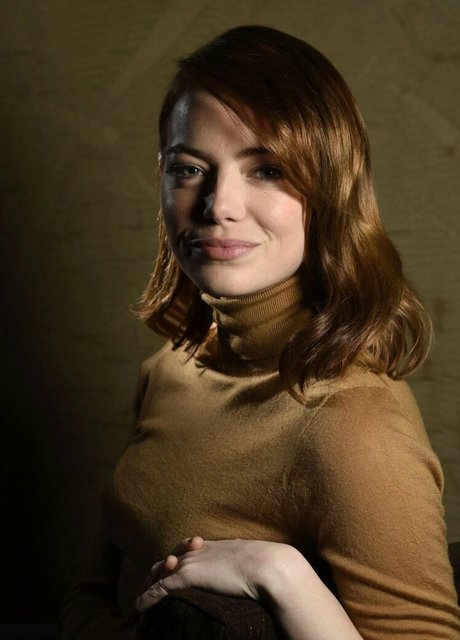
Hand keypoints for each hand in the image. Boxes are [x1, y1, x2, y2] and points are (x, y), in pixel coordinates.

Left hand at [133, 537, 292, 614]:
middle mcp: (194, 552)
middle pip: (162, 564)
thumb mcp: (247, 562)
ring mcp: (188, 562)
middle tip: (144, 597)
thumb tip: (247, 574)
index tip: (164, 578)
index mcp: (208, 547)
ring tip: (136, 610)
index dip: (169, 566)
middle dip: (151, 580)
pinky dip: (143, 602)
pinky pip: (157, 591)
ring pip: (155, 577)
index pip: (180, 553)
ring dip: (144, 592)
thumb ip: (239, 564)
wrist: (266, 565)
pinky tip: (136, 613)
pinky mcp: (185, 577)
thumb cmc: (264, 565)